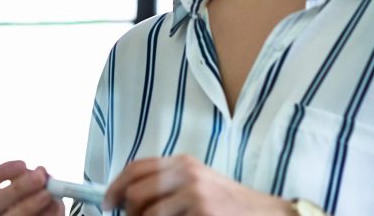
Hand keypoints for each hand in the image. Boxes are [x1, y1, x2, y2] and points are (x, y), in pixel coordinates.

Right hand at [0, 161, 63, 215]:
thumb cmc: (37, 203)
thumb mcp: (36, 188)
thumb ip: (36, 179)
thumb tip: (42, 172)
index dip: (3, 171)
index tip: (23, 164)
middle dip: (18, 188)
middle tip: (40, 178)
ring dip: (30, 204)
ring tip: (49, 195)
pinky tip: (55, 209)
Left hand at [103, 156, 289, 215]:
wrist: (266, 213)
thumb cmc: (229, 203)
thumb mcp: (198, 183)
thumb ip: (167, 184)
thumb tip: (127, 197)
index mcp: (182, 163)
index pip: (136, 168)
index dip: (115, 186)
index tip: (107, 202)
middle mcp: (186, 174)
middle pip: (135, 194)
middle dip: (130, 214)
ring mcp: (194, 195)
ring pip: (147, 215)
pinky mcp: (202, 214)